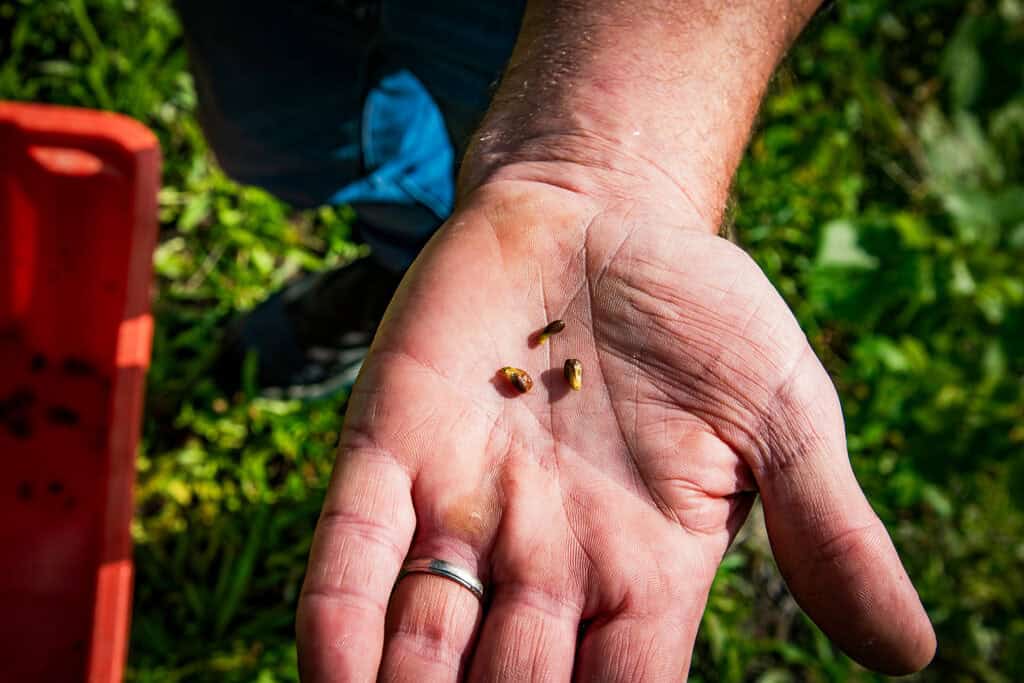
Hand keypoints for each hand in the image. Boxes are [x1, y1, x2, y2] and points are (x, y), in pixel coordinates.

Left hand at [296, 174, 934, 680]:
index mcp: (640, 574)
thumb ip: (828, 528)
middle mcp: (543, 563)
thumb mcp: (784, 417)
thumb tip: (909, 653)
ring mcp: (461, 509)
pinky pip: (354, 551)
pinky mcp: (391, 446)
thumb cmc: (700, 318)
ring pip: (421, 643)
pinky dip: (338, 618)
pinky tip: (333, 673)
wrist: (604, 213)